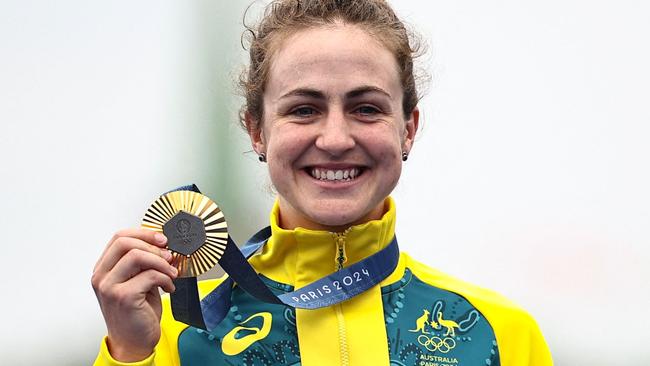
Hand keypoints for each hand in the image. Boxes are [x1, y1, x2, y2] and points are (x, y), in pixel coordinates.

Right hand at [91, 229, 177, 361]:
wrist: (134, 342)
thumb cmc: (137, 312)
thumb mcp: (138, 281)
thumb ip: (143, 263)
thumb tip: (163, 244)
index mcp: (104, 269)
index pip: (119, 237)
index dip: (144, 233)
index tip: (162, 238)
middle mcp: (101, 276)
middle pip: (125, 242)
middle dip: (152, 245)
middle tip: (169, 255)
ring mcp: (109, 287)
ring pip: (136, 255)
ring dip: (161, 262)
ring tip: (171, 273)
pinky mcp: (123, 297)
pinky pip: (150, 275)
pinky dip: (165, 278)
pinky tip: (169, 287)